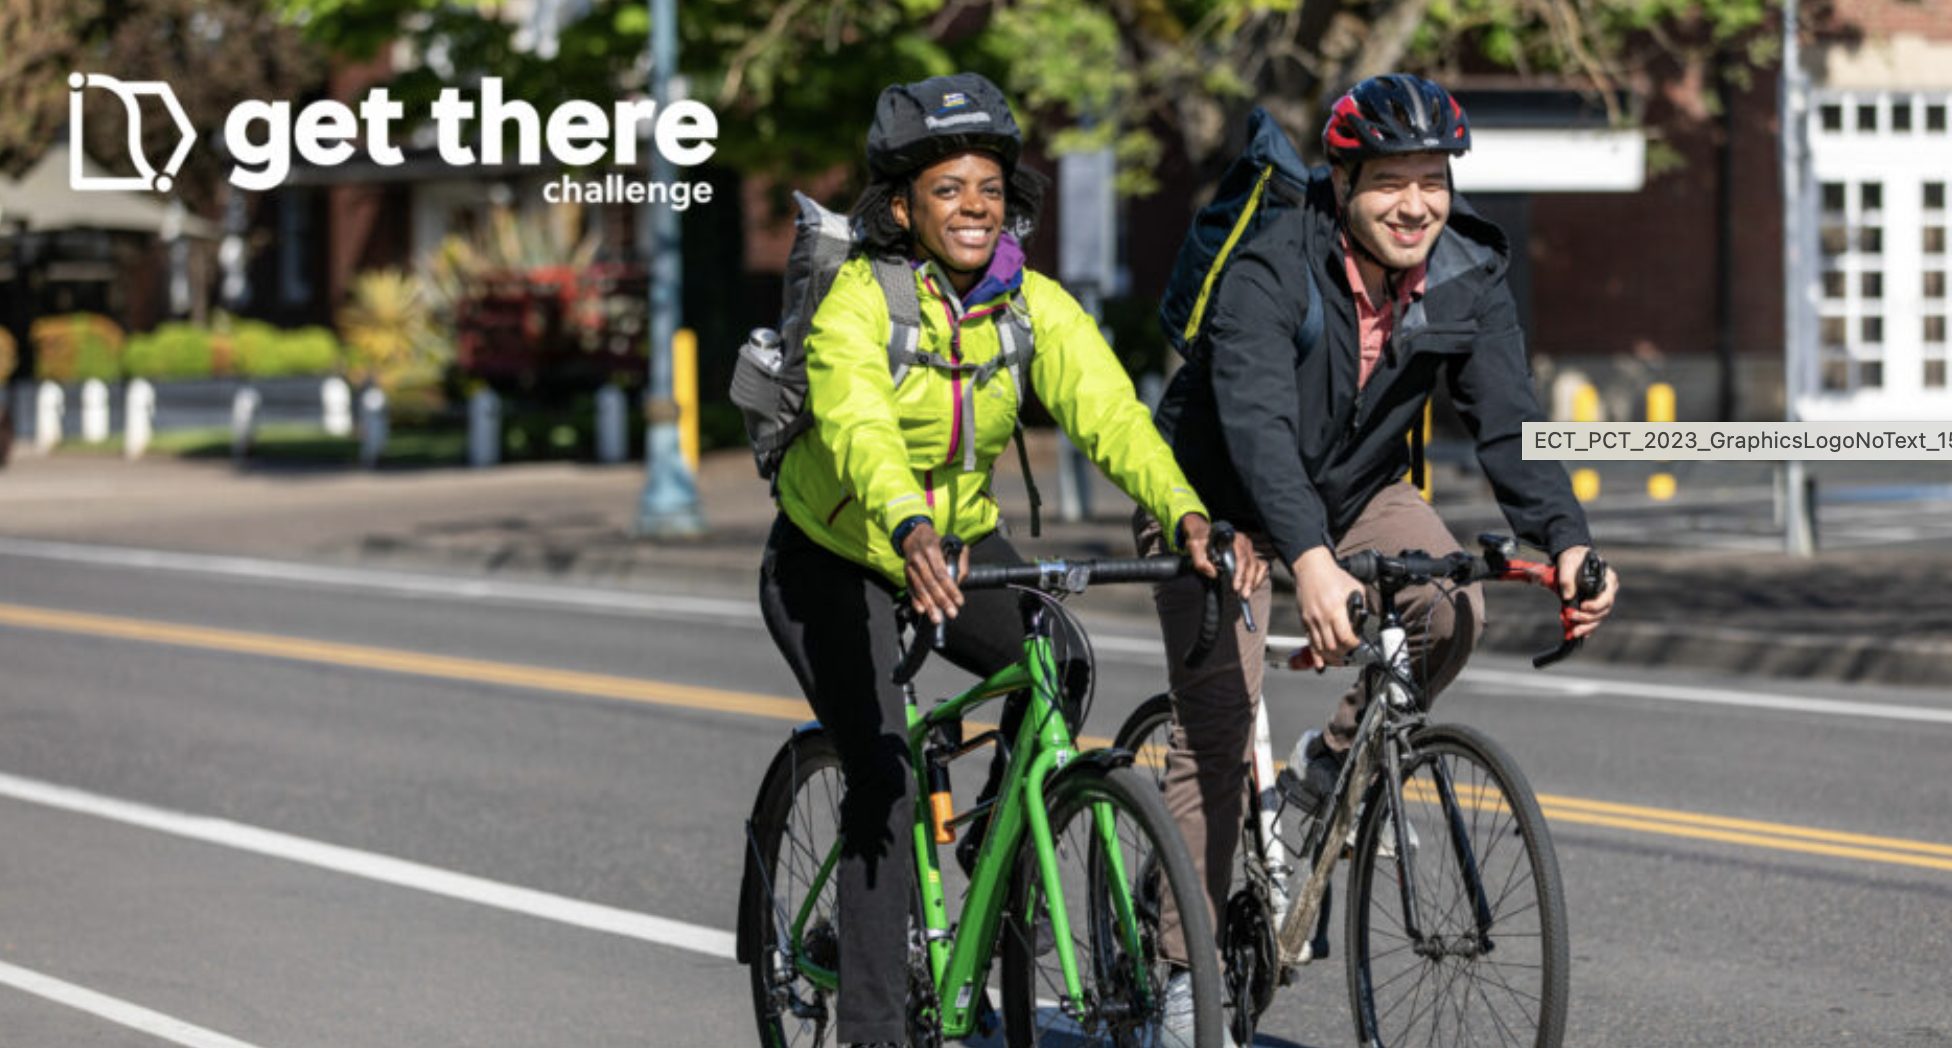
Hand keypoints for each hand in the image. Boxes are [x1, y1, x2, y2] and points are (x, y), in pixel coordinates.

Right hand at [902, 522, 967, 624]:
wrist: (913, 534)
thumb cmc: (937, 542)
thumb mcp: (951, 544)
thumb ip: (960, 560)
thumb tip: (960, 580)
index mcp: (932, 549)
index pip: (942, 573)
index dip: (951, 588)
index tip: (959, 601)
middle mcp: (919, 558)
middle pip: (931, 583)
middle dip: (942, 600)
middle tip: (951, 613)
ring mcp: (910, 567)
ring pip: (920, 588)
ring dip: (929, 605)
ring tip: (937, 618)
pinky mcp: (906, 573)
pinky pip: (910, 589)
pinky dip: (915, 600)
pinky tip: (921, 610)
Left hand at [1178, 514, 1265, 599]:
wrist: (1204, 534)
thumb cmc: (1201, 540)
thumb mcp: (1195, 546)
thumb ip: (1200, 560)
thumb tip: (1213, 574)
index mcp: (1233, 538)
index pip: (1241, 557)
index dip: (1240, 573)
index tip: (1236, 587)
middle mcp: (1244, 543)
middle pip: (1251, 564)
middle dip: (1248, 581)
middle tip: (1243, 595)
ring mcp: (1249, 549)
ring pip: (1258, 566)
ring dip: (1254, 581)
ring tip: (1247, 594)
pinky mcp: (1251, 555)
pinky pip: (1261, 567)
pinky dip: (1259, 578)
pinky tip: (1252, 587)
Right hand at [1293, 547, 1363, 667]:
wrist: (1311, 567)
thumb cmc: (1333, 576)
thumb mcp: (1355, 586)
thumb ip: (1362, 603)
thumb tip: (1365, 618)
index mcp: (1335, 609)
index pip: (1345, 637)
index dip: (1353, 645)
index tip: (1358, 644)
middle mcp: (1322, 617)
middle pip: (1332, 646)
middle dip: (1344, 653)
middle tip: (1351, 653)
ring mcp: (1311, 620)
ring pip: (1320, 648)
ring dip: (1331, 657)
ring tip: (1340, 660)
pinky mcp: (1304, 620)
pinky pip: (1310, 642)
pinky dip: (1316, 655)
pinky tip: (1321, 664)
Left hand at [1555, 545, 1618, 639]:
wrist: (1572, 559)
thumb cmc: (1573, 559)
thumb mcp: (1568, 563)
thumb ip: (1567, 579)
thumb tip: (1568, 597)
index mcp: (1608, 579)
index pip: (1607, 597)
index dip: (1596, 605)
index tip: (1583, 606)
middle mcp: (1608, 591)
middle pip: (1603, 610)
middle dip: (1588, 618)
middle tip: (1572, 617)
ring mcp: (1602, 600)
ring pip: (1598, 618)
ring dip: (1586, 626)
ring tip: (1574, 632)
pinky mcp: (1593, 606)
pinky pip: (1592, 619)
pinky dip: (1586, 627)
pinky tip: (1578, 634)